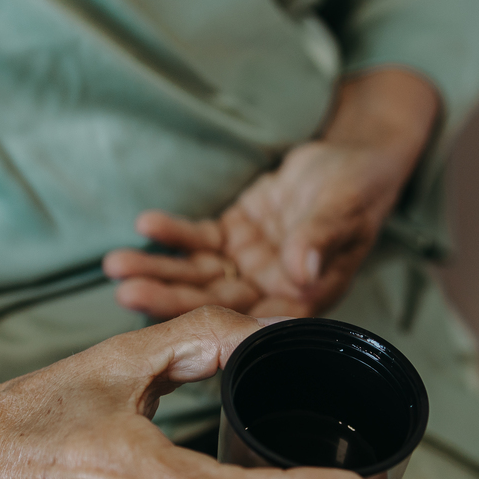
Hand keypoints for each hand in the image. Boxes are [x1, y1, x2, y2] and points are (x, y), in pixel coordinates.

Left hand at [103, 68, 440, 319]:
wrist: (354, 158)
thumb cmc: (361, 187)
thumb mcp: (344, 208)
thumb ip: (321, 239)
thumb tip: (301, 271)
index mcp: (303, 298)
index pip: (254, 320)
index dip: (215, 320)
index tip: (175, 319)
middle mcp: (271, 290)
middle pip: (213, 301)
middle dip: (169, 296)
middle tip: (126, 292)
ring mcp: (249, 266)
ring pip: (197, 275)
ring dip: (158, 270)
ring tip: (116, 264)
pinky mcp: (234, 238)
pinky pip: (198, 241)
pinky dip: (172, 235)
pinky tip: (146, 226)